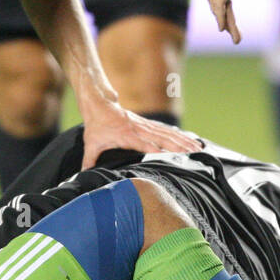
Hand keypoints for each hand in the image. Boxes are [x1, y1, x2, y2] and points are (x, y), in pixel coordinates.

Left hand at [80, 101, 200, 165]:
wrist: (99, 104)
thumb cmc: (96, 125)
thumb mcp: (91, 143)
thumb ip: (89, 160)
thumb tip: (82, 175)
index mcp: (127, 135)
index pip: (146, 145)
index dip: (160, 151)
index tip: (173, 157)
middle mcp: (139, 129)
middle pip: (163, 138)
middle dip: (179, 146)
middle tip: (195, 153)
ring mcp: (144, 125)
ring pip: (167, 133)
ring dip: (183, 140)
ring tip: (197, 146)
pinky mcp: (146, 123)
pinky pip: (164, 129)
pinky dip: (178, 134)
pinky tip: (188, 139)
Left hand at [205, 0, 257, 43]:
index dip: (223, 6)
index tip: (227, 16)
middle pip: (219, 3)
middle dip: (226, 19)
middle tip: (230, 34)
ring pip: (220, 7)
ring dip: (228, 23)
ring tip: (235, 38)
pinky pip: (219, 3)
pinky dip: (221, 16)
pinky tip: (223, 28)